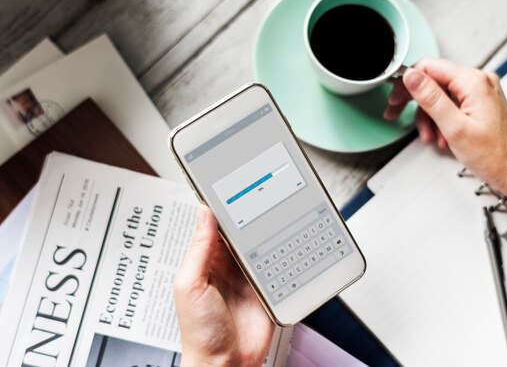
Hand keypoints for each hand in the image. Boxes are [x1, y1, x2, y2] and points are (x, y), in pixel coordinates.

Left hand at [174, 205, 273, 366]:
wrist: (226, 364)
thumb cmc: (200, 333)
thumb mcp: (189, 286)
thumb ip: (198, 249)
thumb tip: (203, 214)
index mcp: (204, 262)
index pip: (213, 226)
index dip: (220, 208)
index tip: (229, 187)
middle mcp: (227, 266)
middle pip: (240, 232)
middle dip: (248, 216)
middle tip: (259, 196)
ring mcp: (248, 276)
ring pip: (259, 243)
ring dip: (266, 232)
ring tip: (274, 212)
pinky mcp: (267, 286)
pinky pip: (275, 263)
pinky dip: (281, 252)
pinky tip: (285, 239)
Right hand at [384, 58, 506, 213]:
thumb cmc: (496, 155)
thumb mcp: (454, 127)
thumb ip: (431, 98)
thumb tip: (412, 76)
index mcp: (474, 81)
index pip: (430, 67)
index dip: (407, 83)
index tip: (395, 99)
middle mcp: (479, 82)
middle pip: (434, 81)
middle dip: (415, 102)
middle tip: (396, 113)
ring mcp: (480, 93)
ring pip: (441, 96)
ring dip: (429, 117)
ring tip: (430, 138)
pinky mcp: (480, 104)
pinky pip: (452, 105)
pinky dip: (442, 121)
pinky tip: (442, 138)